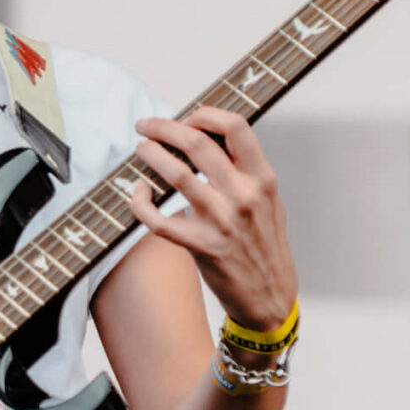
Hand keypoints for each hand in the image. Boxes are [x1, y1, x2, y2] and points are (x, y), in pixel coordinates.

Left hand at [126, 106, 298, 331]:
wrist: (269, 295)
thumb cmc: (263, 243)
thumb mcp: (267, 200)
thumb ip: (245, 170)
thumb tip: (209, 137)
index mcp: (262, 179)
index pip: (235, 127)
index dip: (204, 114)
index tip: (186, 117)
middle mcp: (243, 196)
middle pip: (197, 144)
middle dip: (164, 127)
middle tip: (146, 126)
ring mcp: (222, 221)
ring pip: (175, 175)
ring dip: (150, 155)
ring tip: (141, 149)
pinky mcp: (200, 246)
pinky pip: (159, 220)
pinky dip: (141, 202)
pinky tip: (140, 193)